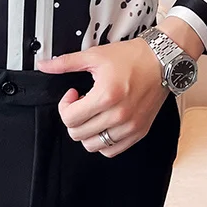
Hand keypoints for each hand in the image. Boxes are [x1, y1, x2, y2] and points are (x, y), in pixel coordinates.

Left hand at [36, 36, 168, 157]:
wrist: (162, 61)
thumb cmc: (131, 57)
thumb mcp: (95, 55)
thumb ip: (66, 63)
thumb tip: (44, 65)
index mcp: (107, 96)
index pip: (70, 118)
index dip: (64, 105)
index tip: (73, 94)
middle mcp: (119, 115)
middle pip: (78, 134)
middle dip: (73, 118)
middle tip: (82, 102)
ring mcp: (130, 127)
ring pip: (93, 146)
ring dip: (86, 131)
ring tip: (93, 113)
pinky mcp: (139, 132)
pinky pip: (112, 150)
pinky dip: (103, 141)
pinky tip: (104, 123)